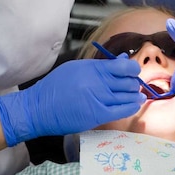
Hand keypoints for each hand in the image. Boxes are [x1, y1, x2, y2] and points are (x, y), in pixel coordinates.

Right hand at [0, 56, 144, 146]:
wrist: (39, 108)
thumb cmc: (55, 87)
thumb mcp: (76, 68)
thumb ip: (100, 65)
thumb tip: (122, 60)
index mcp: (91, 68)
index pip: (123, 65)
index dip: (133, 68)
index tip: (133, 71)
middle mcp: (97, 82)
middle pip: (128, 81)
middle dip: (133, 83)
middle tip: (132, 86)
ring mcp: (98, 98)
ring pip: (128, 96)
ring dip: (135, 95)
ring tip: (136, 95)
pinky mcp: (97, 115)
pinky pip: (123, 110)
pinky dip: (132, 107)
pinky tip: (134, 104)